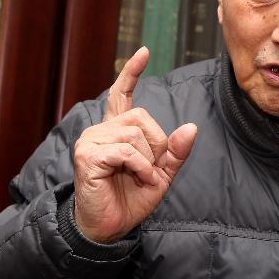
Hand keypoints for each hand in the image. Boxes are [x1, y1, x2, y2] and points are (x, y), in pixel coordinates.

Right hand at [72, 47, 196, 242]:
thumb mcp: (163, 174)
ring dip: (149, 161)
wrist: (110, 227)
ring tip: (141, 178)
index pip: (123, 94)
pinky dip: (141, 168)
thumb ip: (176, 152)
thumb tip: (191, 127)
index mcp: (116, 131)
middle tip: (148, 169)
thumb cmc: (132, 199)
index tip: (144, 51)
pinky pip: (127, 152)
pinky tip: (139, 180)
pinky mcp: (87, 156)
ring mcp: (91, 141)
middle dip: (156, 145)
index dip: (132, 73)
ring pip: (136, 135)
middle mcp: (100, 130)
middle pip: (142, 118)